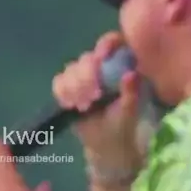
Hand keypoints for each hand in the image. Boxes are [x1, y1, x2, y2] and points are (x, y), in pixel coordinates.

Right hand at [52, 31, 142, 169]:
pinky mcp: (68, 89)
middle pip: (87, 57)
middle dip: (87, 75)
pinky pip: (59, 82)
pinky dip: (63, 93)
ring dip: (75, 87)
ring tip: (84, 106)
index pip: (113, 43)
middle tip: (94, 96)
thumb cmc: (123, 127)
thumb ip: (131, 94)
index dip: (106, 44)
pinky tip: (72, 106)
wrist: (106, 147)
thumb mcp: (130, 113)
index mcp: (121, 67)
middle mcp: (102, 68)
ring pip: (71, 68)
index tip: (102, 57)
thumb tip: (131, 73)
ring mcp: (84, 77)